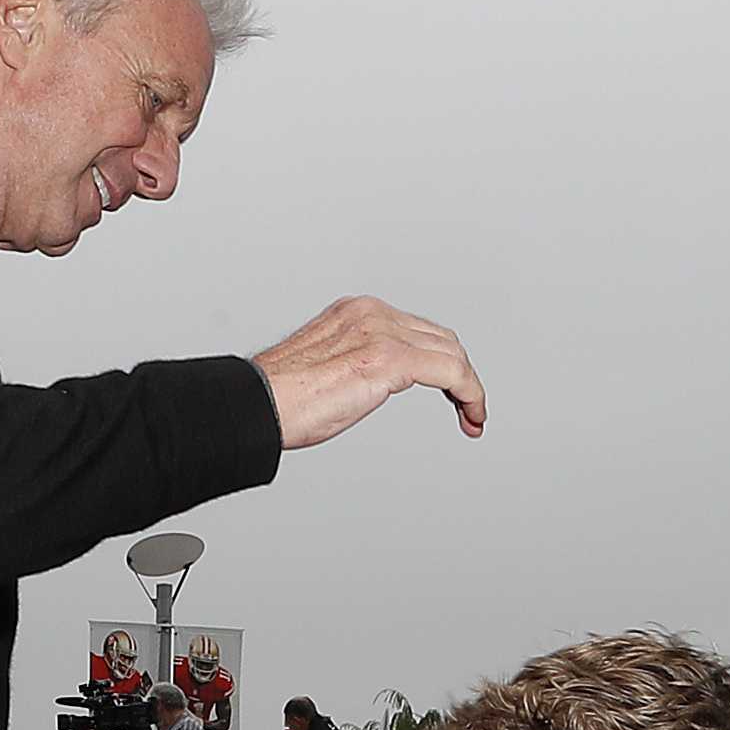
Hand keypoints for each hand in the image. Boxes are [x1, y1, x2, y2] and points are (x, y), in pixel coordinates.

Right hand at [258, 298, 487, 446]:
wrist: (257, 404)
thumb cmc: (278, 397)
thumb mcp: (325, 368)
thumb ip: (354, 365)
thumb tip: (369, 384)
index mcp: (355, 313)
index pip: (416, 330)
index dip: (440, 361)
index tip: (448, 392)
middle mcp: (371, 313)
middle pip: (440, 338)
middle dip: (461, 374)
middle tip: (467, 408)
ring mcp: (382, 332)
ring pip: (451, 353)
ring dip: (469, 387)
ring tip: (473, 416)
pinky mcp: (390, 357)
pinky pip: (451, 371)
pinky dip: (470, 393)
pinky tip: (472, 414)